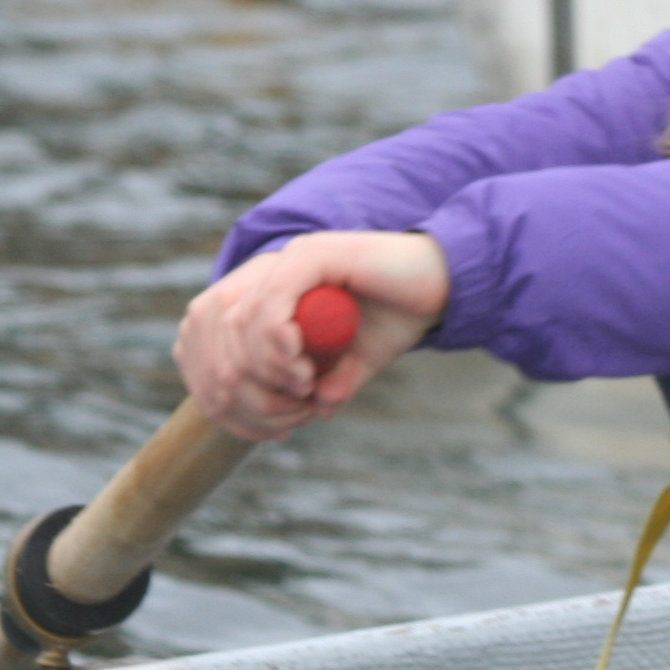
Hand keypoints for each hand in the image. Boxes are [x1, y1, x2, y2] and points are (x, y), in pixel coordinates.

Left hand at [172, 231, 448, 439]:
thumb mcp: (356, 360)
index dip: (237, 379)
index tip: (274, 413)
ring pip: (243, 320)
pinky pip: (273, 302)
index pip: (223, 335)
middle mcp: (275, 269)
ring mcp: (291, 258)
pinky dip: (278, 342)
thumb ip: (330, 380)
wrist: (446, 286)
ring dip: (267, 364)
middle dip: (249, 379)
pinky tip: (302, 366)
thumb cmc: (401, 317)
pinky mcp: (313, 255)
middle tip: (289, 404)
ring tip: (303, 385)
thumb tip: (313, 411)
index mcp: (275, 289)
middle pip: (224, 329)